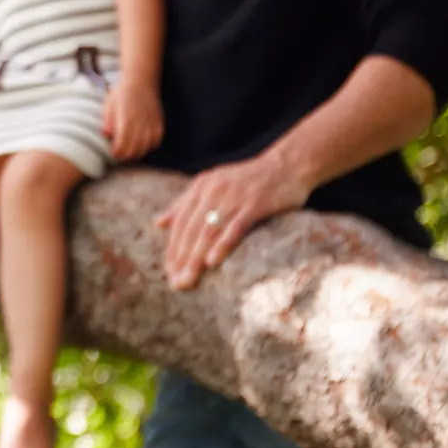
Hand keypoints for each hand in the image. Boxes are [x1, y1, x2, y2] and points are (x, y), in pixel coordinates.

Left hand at [102, 80, 163, 160]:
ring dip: (137, 152)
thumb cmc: (122, 92)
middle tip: (119, 154)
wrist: (141, 80)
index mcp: (125, 120)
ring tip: (129, 150)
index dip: (116, 152)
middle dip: (125, 155)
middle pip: (133, 150)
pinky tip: (142, 143)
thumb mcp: (109, 105)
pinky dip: (149, 145)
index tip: (112, 152)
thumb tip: (106, 135)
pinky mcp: (158, 123)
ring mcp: (150, 124)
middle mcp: (139, 124)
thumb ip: (107, 121)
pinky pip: (155, 141)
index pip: (122, 146)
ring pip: (145, 148)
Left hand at [154, 151, 310, 289]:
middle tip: (176, 283)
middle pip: (192, 229)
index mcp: (201, 186)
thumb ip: (186, 203)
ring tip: (188, 280)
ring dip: (196, 257)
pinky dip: (222, 244)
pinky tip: (212, 262)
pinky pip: (235, 227)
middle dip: (181, 258)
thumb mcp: (214, 185)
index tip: (169, 272)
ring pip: (209, 230)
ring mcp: (234, 196)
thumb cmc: (251, 180)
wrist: (289, 164)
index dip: (173, 248)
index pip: (181, 221)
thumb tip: (158, 223)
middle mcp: (214, 190)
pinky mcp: (255, 203)